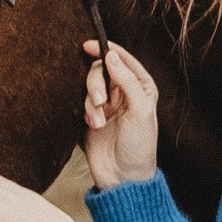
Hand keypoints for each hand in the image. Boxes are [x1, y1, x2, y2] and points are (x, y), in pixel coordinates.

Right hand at [82, 39, 160, 192]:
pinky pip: (81, 103)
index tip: (88, 45)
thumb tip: (111, 56)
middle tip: (100, 102)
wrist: (122, 177)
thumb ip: (127, 81)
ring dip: (91, 104)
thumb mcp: (140, 112)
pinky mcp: (91, 116)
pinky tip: (93, 127)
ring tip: (98, 123)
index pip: (122, 60)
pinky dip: (85, 112)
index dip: (106, 50)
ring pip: (89, 87)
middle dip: (96, 84)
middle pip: (100, 71)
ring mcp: (107, 105)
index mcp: (141, 87)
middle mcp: (123, 92)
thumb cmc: (139, 146)